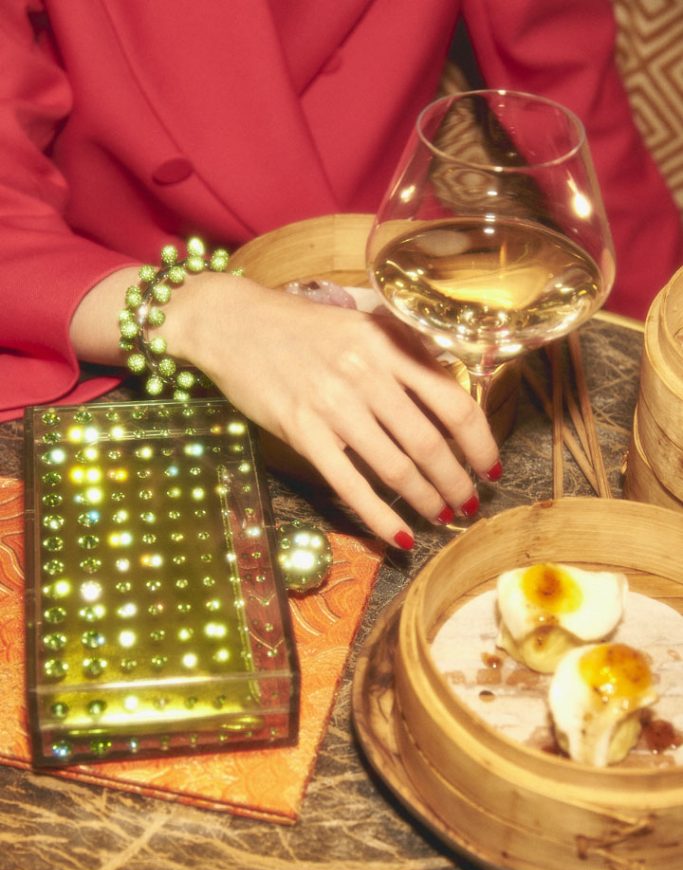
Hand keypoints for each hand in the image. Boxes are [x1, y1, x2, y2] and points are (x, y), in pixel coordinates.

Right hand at [173, 275, 500, 547]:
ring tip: (442, 517)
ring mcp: (332, 406)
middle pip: (428, 441)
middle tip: (470, 503)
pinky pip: (349, 484)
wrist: (232, 324)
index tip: (491, 465)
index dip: (479, 440)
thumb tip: (449, 386)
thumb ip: (403, 351)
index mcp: (387, 345)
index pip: (451, 401)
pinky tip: (399, 535)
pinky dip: (379, 516)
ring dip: (426, 499)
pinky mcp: (302, 432)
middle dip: (457, 480)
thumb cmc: (299, 327)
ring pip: (395, 466)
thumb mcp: (360, 324)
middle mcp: (365, 375)